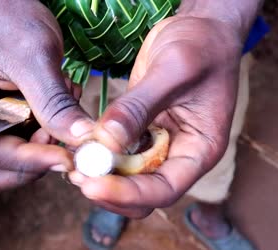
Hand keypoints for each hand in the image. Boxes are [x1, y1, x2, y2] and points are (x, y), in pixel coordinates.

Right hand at [0, 0, 92, 194]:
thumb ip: (54, 101)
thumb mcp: (35, 56)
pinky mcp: (1, 123)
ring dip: (44, 147)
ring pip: (9, 164)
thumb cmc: (13, 18)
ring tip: (64, 109)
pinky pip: (25, 145)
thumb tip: (82, 140)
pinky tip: (61, 104)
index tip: (65, 157)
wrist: (12, 4)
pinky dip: (48, 134)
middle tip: (64, 138)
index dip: (23, 160)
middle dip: (33, 161)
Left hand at [69, 14, 244, 217]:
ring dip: (103, 173)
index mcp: (200, 150)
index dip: (128, 194)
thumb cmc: (202, 46)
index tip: (93, 184)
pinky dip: (102, 152)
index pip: (165, 189)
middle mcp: (181, 154)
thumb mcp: (172, 71)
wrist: (203, 28)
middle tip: (78, 174)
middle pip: (145, 193)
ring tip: (75, 159)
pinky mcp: (143, 129)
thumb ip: (139, 107)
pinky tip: (82, 142)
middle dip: (112, 189)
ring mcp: (160, 143)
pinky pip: (120, 152)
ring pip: (129, 177)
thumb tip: (105, 142)